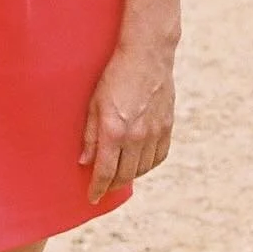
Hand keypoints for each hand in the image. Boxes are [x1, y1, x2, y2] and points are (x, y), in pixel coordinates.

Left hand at [80, 43, 174, 203]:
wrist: (147, 54)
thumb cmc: (114, 75)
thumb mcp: (94, 103)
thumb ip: (90, 135)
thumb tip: (85, 162)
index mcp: (114, 130)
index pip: (105, 172)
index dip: (97, 188)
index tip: (92, 197)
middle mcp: (136, 136)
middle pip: (124, 175)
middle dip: (112, 185)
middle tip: (104, 187)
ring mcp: (154, 133)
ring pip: (142, 169)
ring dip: (130, 175)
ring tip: (120, 174)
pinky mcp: (167, 126)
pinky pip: (159, 157)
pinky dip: (148, 165)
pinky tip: (140, 162)